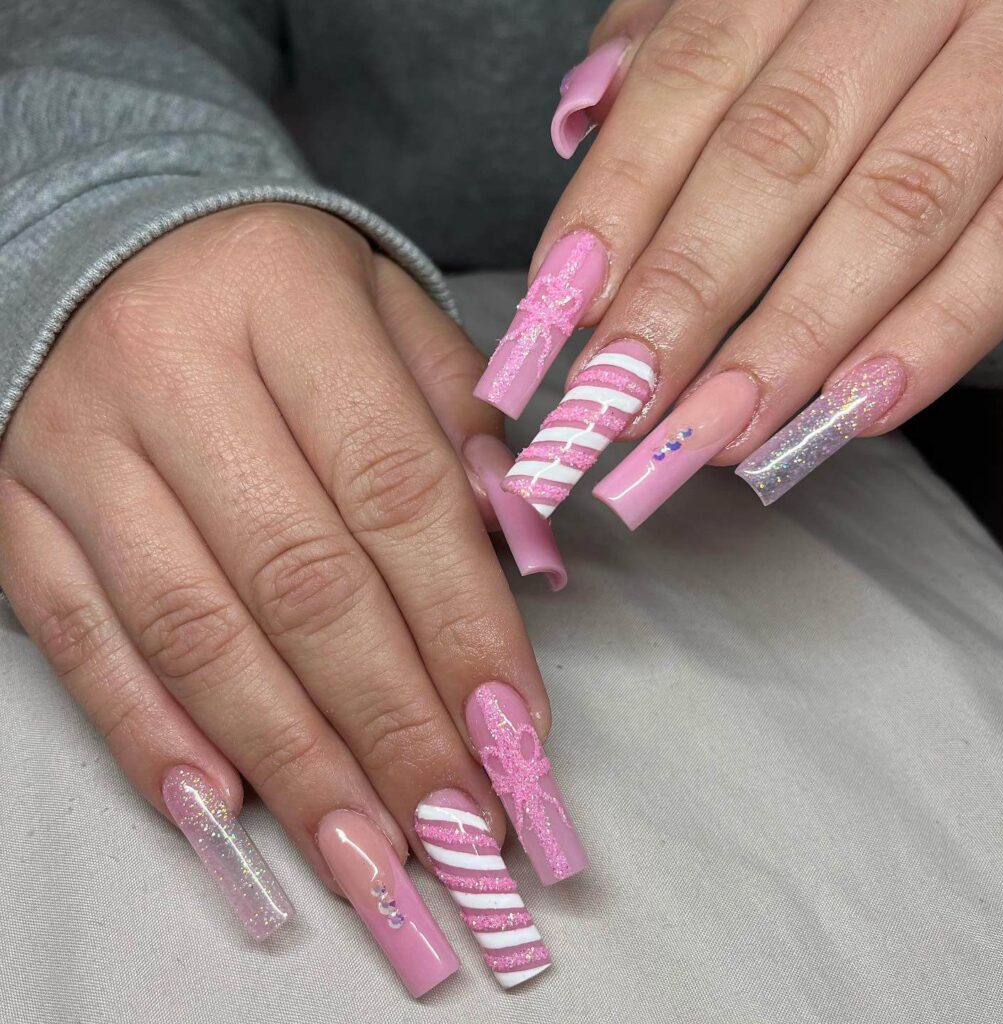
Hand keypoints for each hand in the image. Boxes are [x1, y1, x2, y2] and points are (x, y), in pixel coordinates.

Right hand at [0, 205, 578, 990]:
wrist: (104, 235)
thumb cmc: (272, 282)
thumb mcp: (383, 304)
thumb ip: (457, 420)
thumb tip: (520, 557)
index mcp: (286, 303)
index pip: (397, 490)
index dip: (462, 624)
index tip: (514, 731)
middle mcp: (172, 373)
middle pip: (300, 579)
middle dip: (389, 721)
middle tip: (456, 824)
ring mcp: (75, 446)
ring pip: (192, 629)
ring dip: (290, 759)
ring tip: (367, 851)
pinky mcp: (12, 505)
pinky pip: (78, 636)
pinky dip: (153, 734)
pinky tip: (227, 810)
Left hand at [481, 0, 1002, 523]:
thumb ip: (676, 33)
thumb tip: (583, 117)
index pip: (691, 76)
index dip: (619, 200)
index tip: (561, 310)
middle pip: (779, 152)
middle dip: (688, 292)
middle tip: (621, 399)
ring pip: (894, 207)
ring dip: (794, 340)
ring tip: (716, 432)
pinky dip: (934, 336)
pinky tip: (853, 412)